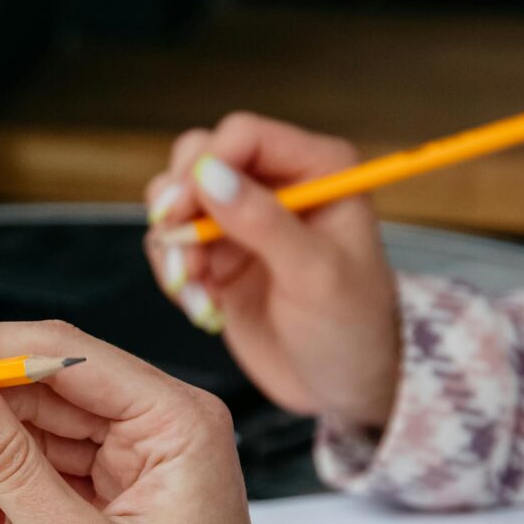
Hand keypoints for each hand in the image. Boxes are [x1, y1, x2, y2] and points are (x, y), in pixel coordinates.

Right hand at [144, 112, 402, 428]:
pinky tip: (200, 304)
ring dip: (172, 243)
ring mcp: (243, 219)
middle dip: (180, 202)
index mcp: (318, 169)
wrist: (343, 387)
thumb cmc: (352, 328)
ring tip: (193, 286)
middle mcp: (277, 183)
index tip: (187, 211)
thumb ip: (264, 222)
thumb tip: (209, 176)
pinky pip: (171, 243)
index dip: (209, 166)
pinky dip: (173, 272)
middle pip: (200, 156)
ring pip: (177, 198)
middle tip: (182, 253)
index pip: (244, 136)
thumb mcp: (317, 276)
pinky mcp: (218, 255)